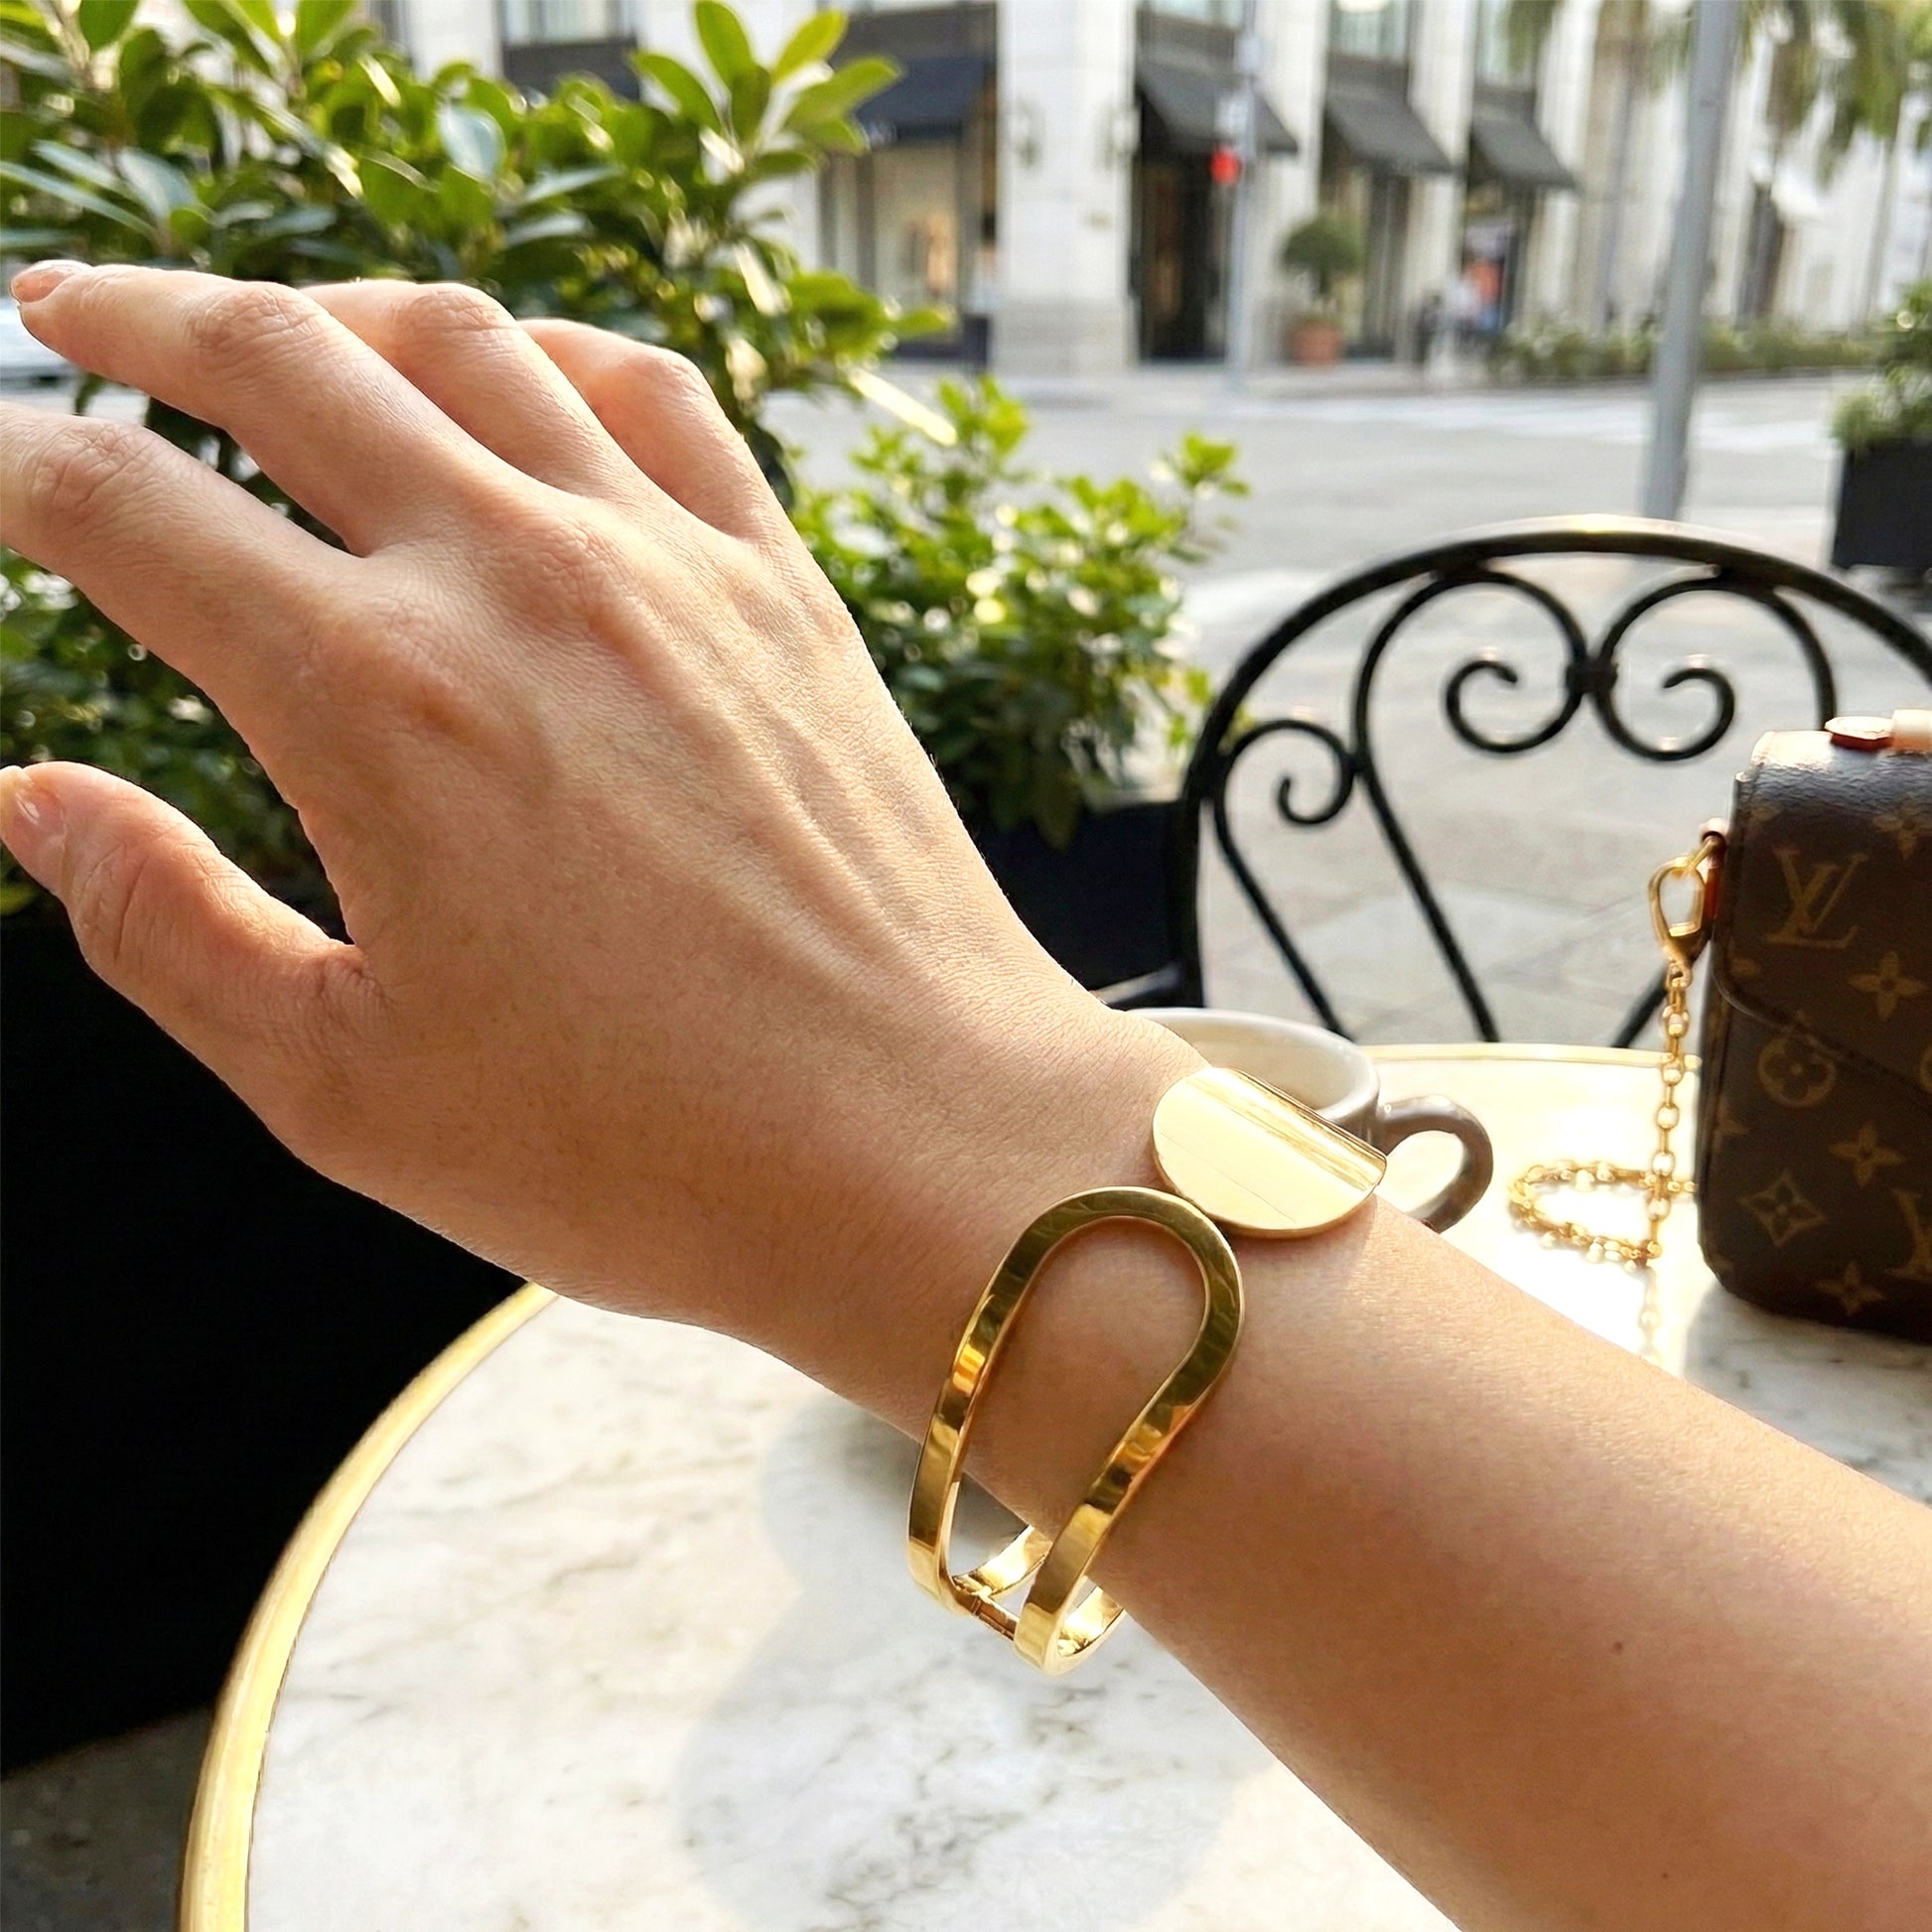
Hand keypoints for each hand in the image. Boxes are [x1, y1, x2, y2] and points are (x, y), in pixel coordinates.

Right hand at [0, 265, 1193, 1384]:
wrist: (917, 1145)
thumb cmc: (641, 1150)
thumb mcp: (345, 1085)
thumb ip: (161, 927)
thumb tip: (32, 802)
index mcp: (375, 701)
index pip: (124, 510)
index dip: (12, 469)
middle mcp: (518, 581)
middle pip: (279, 358)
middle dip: (136, 317)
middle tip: (64, 311)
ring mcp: (670, 566)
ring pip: (468, 340)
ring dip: (335, 306)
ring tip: (272, 328)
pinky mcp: (783, 589)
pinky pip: (657, 398)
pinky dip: (556, 355)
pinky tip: (517, 377)